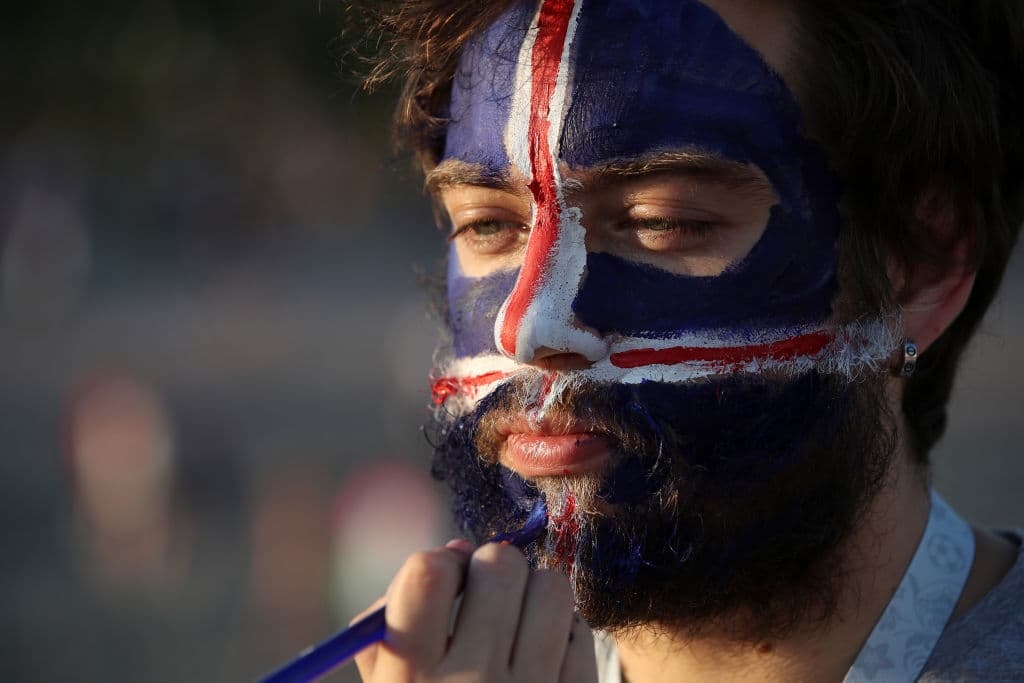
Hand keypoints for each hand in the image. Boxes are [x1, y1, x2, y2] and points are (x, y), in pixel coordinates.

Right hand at [353, 540, 597, 681]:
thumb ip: (399, 612)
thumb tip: (460, 548)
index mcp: (411, 677)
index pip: (427, 573)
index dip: (438, 561)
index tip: (443, 579)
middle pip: (498, 567)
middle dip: (491, 568)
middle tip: (486, 594)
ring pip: (552, 586)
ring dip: (534, 590)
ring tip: (520, 617)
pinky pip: (581, 629)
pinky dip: (562, 632)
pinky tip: (542, 656)